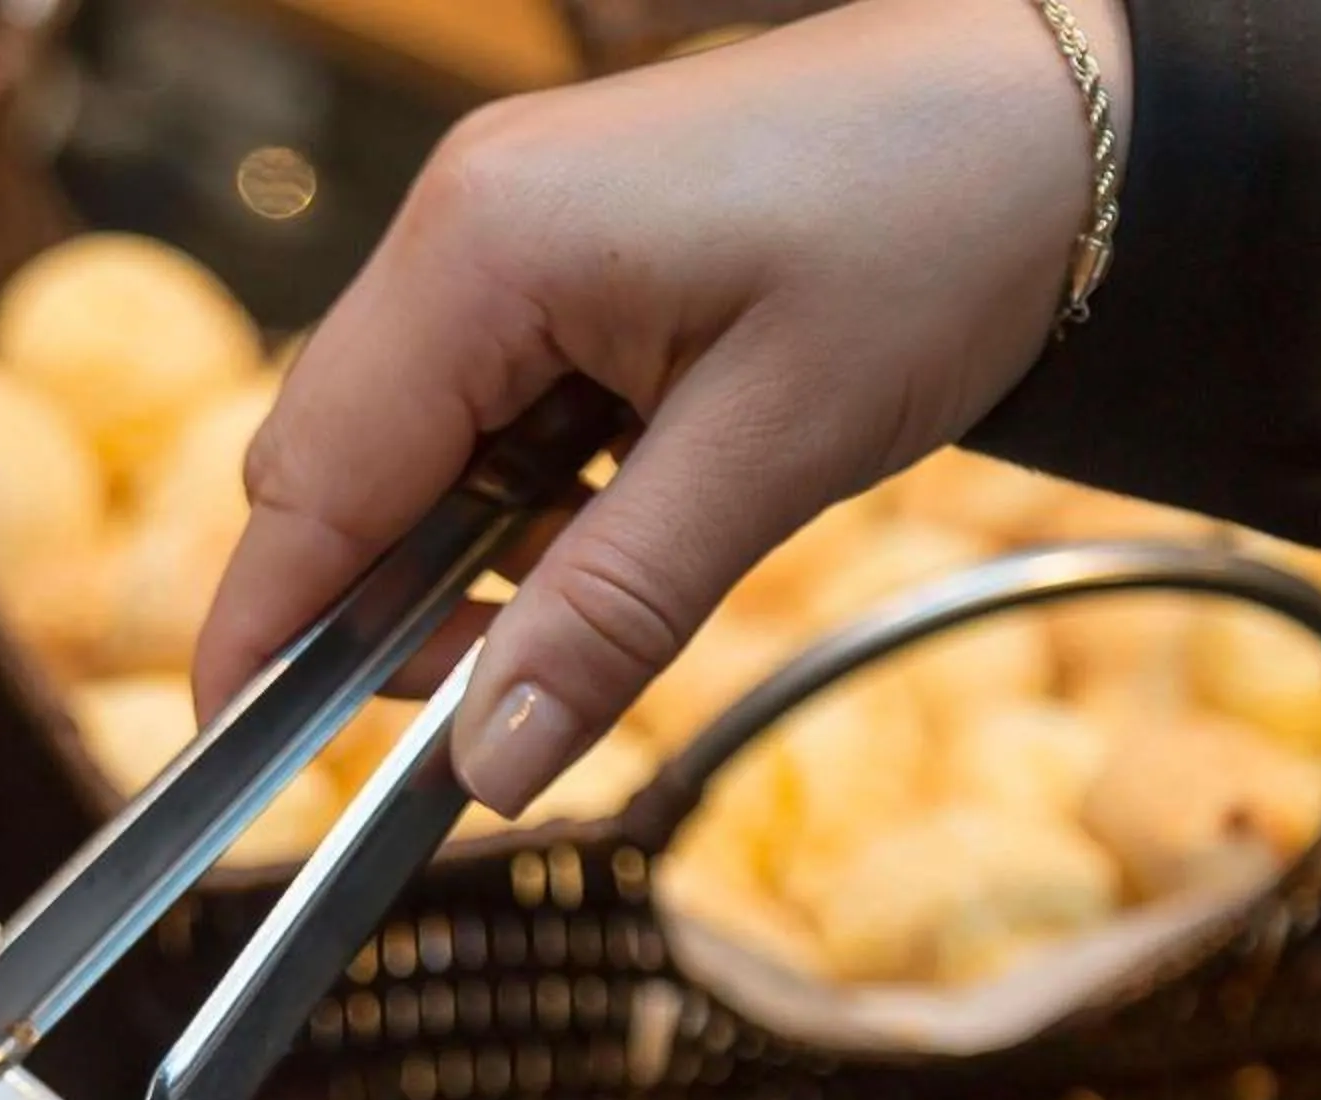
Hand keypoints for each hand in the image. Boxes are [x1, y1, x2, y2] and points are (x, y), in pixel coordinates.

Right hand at [195, 0, 1133, 811]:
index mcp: (482, 248)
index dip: (267, 631)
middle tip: (492, 696)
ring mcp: (496, 226)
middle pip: (327, 465)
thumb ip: (609, 617)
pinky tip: (608, 515)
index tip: (249, 753)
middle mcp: (458, 224)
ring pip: (396, 445)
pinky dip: (510, 497)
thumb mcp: (775, 453)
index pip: (308, 480)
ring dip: (454, 555)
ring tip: (589, 591)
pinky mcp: (547, 248)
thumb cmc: (941, 228)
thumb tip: (488, 766)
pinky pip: (468, 406)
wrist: (1071, 112)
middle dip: (376, 604)